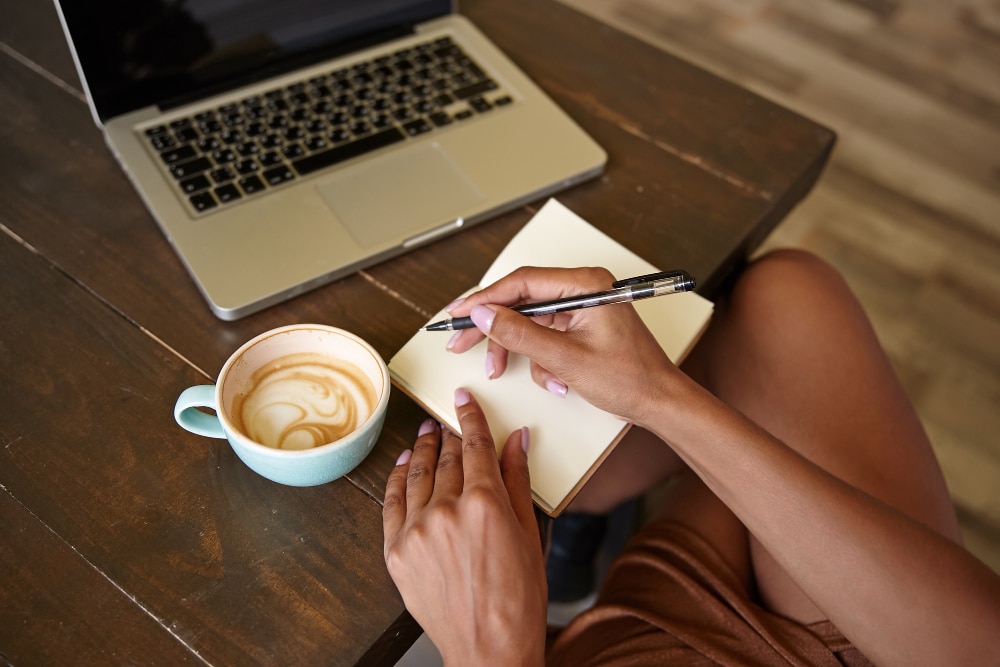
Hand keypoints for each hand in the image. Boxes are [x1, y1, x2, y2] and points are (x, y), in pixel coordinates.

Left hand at [382, 388, 545, 665]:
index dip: (470, 417)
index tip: (463, 400)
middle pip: (446, 457)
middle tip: (447, 419)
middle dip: (447, 434)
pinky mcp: (396, 551)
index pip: (475, 445)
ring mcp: (417, 530)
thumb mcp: (529, 534)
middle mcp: (447, 511)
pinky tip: (404, 464)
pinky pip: (392, 502)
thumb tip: (517, 441)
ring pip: (417, 474)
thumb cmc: (517, 599)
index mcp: (486, 503)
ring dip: (422, 449)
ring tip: (425, 434)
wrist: (488, 648)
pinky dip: (397, 478)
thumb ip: (518, 481)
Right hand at [445, 266, 682, 425]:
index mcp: (587, 285)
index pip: (523, 282)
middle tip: (461, 341)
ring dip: (516, 348)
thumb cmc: (629, 378)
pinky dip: (539, 358)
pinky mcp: (581, 326)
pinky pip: (545, 336)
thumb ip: (520, 334)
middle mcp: (584, 289)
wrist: (659, 401)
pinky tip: (552, 379)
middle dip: (492, 325)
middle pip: (522, 299)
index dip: (485, 298)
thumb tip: (484, 314)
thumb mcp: (565, 359)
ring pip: (530, 321)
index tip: (459, 313)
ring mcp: (583, 308)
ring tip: (501, 369)